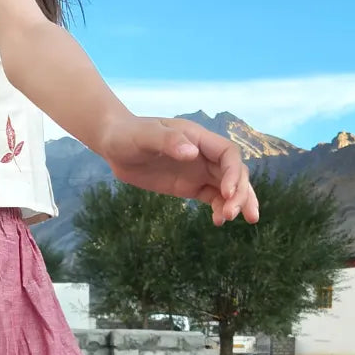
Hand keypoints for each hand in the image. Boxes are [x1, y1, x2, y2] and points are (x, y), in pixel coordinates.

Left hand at [99, 116, 260, 224]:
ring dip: (236, 203)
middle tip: (231, 214)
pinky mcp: (190, 186)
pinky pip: (212, 197)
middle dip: (240, 193)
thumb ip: (168, 141)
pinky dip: (219, 208)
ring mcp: (198, 171)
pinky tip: (218, 220)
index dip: (234, 173)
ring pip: (228, 187)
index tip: (227, 192)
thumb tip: (192, 153)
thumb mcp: (145, 136)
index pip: (228, 154)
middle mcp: (204, 155)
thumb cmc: (129, 134)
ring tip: (229, 220)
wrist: (115, 144)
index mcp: (198, 138)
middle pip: (234, 173)